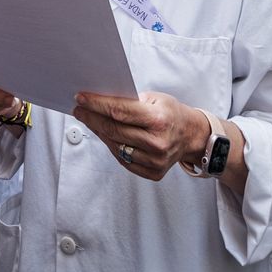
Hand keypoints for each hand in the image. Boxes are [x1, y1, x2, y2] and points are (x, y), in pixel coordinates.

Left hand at [72, 90, 206, 180]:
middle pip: (113, 130)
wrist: (192, 136)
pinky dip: (113, 146)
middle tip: (79, 109)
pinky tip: (107, 136)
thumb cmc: (172, 114)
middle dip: (92, 117)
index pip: (119, 111)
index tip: (81, 99)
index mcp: (159, 120)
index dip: (97, 104)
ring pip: (115, 146)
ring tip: (91, 120)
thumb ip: (130, 101)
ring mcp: (155, 160)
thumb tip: (101, 99)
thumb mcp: (156, 99)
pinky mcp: (153, 172)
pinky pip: (123, 160)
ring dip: (100, 132)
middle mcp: (157, 143)